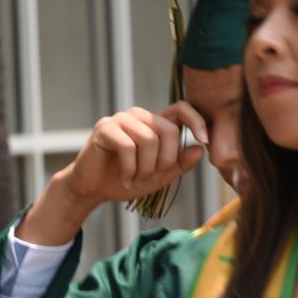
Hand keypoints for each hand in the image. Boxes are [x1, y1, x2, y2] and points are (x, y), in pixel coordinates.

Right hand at [20, 103, 208, 245]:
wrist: (93, 189)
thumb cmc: (127, 180)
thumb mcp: (160, 176)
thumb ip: (180, 163)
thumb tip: (200, 149)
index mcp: (156, 123)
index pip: (182, 108)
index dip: (197, 121)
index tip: (204, 140)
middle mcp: (140, 116)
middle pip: (169, 130)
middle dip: (166, 160)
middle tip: (151, 176)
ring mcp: (121, 119)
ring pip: (149, 139)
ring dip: (146, 167)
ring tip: (136, 178)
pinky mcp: (104, 128)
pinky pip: (128, 146)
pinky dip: (130, 168)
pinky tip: (125, 177)